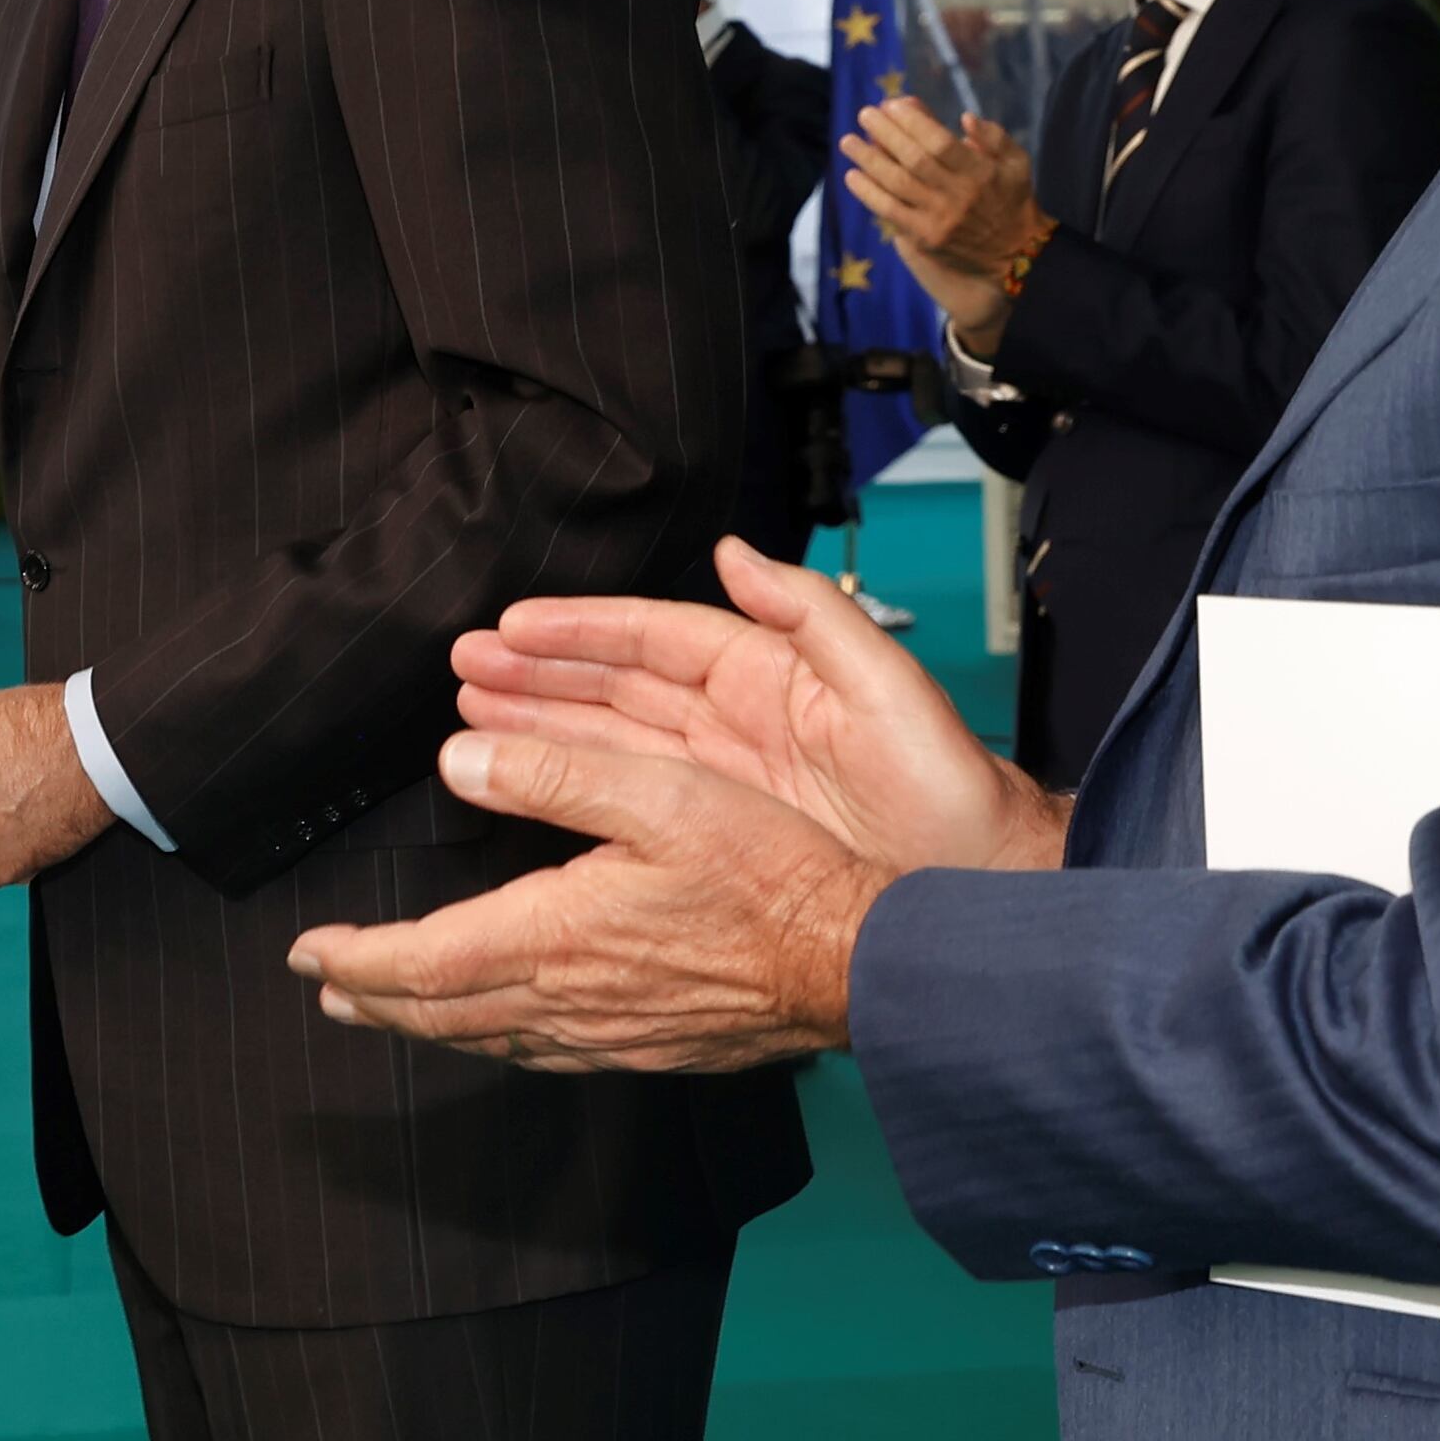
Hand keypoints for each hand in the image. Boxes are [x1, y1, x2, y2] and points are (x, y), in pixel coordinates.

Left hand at [292, 728, 886, 1071]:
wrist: (859, 963)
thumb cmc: (772, 876)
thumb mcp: (663, 794)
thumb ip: (556, 776)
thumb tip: (459, 763)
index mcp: (557, 937)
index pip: (424, 963)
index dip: (358, 960)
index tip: (309, 952)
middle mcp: (571, 1001)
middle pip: (442, 1013)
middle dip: (373, 998)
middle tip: (325, 984)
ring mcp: (609, 1035)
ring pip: (489, 1039)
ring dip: (425, 1022)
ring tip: (385, 1007)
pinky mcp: (646, 1047)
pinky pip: (543, 1052)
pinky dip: (494, 1038)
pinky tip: (498, 1025)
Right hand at [456, 542, 1062, 881]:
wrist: (975, 887)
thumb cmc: (948, 789)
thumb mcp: (887, 685)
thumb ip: (814, 611)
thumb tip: (740, 553)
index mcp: (767, 675)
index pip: (653, 637)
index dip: (581, 628)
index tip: (515, 626)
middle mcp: (734, 722)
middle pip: (614, 686)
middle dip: (537, 672)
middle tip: (464, 666)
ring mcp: (724, 780)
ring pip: (610, 741)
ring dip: (540, 724)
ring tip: (471, 712)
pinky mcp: (723, 836)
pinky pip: (631, 803)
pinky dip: (576, 789)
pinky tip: (529, 786)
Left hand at [842, 96, 1043, 351]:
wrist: (1016, 254)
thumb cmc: (1013, 199)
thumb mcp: (1017, 162)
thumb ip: (994, 137)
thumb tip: (964, 117)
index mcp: (980, 172)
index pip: (940, 142)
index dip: (913, 121)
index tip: (892, 104)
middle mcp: (958, 195)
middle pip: (914, 159)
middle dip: (885, 133)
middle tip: (864, 114)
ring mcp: (939, 218)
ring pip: (897, 184)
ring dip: (868, 160)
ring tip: (848, 141)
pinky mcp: (924, 238)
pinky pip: (890, 212)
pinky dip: (868, 194)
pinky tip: (852, 176)